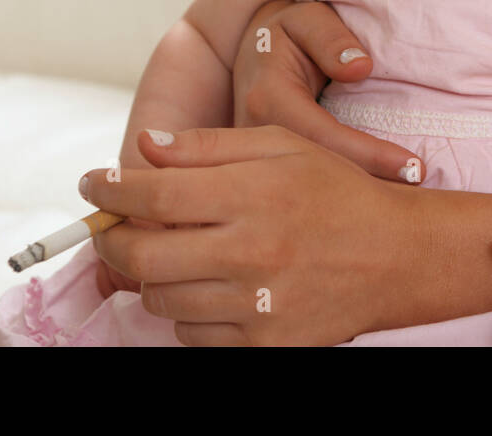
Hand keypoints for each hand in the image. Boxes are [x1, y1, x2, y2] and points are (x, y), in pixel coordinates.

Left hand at [81, 125, 419, 344]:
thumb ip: (209, 147)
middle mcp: (252, 252)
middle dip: (111, 240)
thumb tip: (146, 146)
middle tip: (114, 228)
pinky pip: (193, 338)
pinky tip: (213, 287)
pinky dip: (189, 314)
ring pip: (161, 300)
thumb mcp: (281, 147)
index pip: (152, 194)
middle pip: (141, 257)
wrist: (398, 257)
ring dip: (154, 276)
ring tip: (179, 253)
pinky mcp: (266, 347)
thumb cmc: (336, 192)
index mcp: (253, 195)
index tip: (93, 183)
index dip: (109, 188)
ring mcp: (258, 306)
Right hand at [233, 0, 422, 182]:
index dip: (370, 155)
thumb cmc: (288, 32)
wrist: (255, 50)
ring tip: (408, 202)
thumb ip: (331, 38)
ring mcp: (255, 160)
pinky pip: (302, 186)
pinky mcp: (265, 171)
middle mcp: (254, 136)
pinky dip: (341, 195)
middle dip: (371, 185)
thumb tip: (360, 68)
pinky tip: (379, 199)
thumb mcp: (307, 18)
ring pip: (308, 187)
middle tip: (422, 189)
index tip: (414, 168)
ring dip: (357, 197)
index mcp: (266, 98)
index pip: (324, 136)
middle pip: (316, 174)